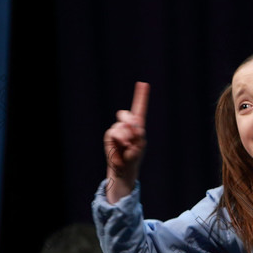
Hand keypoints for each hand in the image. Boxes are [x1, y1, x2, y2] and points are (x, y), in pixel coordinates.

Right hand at [104, 81, 149, 202]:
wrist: (124, 168)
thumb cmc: (134, 157)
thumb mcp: (140, 145)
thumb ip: (138, 132)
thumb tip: (132, 122)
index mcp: (138, 126)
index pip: (139, 108)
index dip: (141, 96)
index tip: (143, 83)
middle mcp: (127, 125)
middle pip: (127, 113)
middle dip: (129, 120)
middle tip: (133, 130)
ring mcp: (117, 129)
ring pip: (121, 126)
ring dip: (126, 137)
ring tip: (127, 147)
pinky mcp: (110, 136)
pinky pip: (114, 133)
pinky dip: (120, 140)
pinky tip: (121, 148)